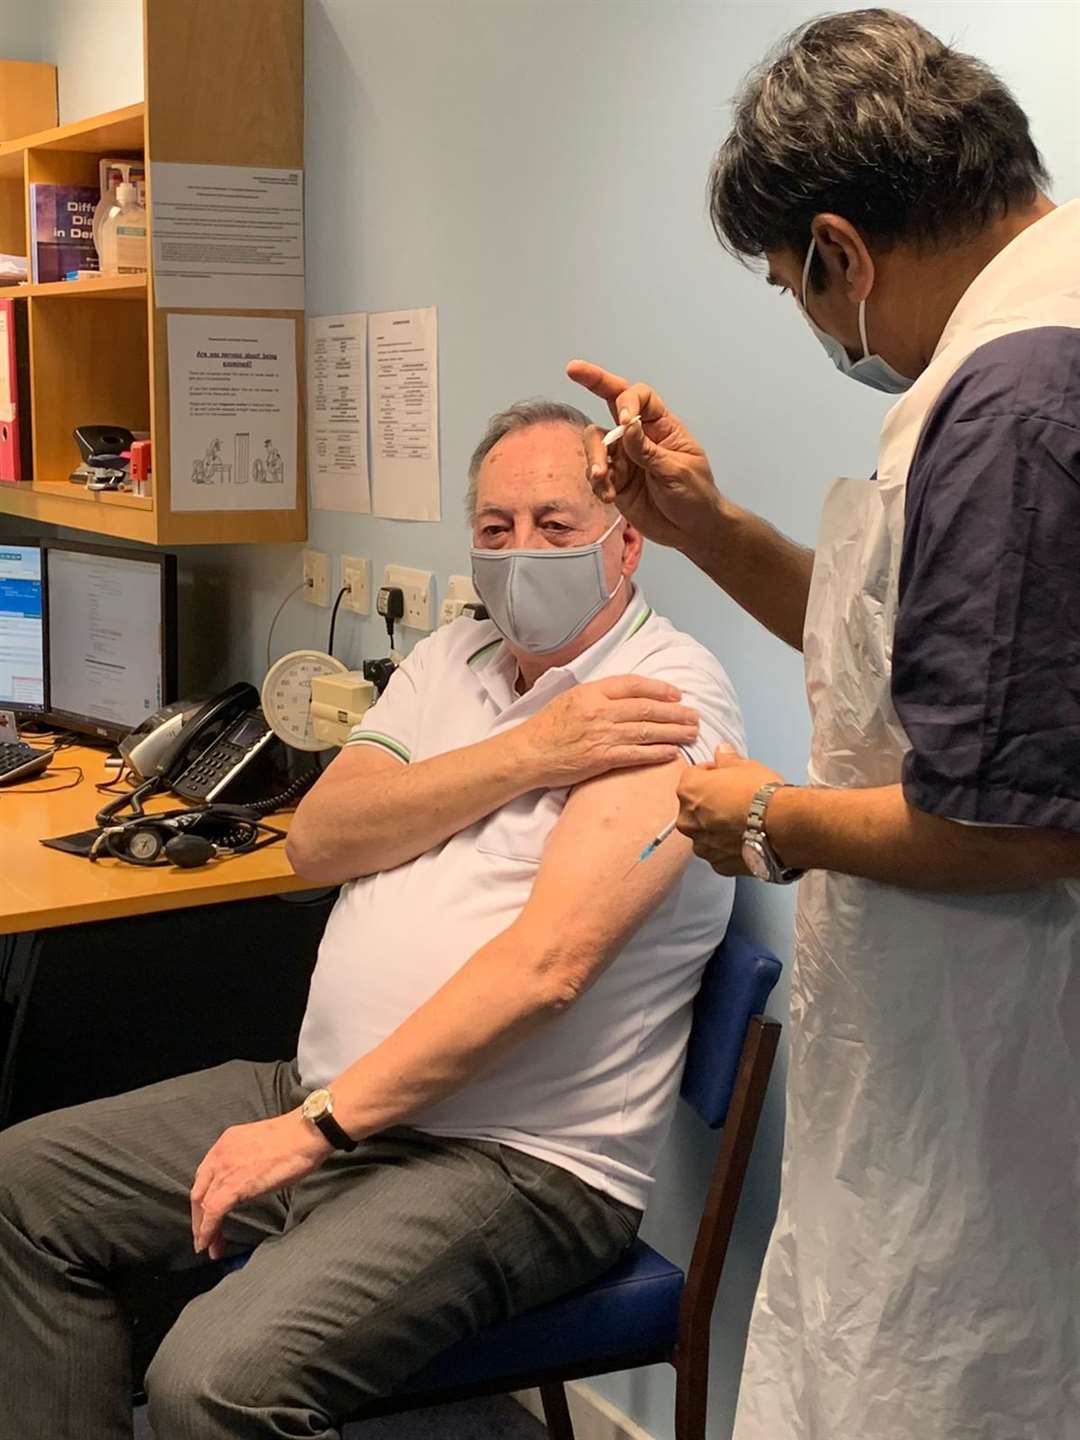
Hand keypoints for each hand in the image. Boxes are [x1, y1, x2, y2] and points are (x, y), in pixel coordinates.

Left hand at [191, 1111, 330, 1259]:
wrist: (306, 1134)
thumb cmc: (296, 1139)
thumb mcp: (260, 1144)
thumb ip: (248, 1159)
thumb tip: (251, 1178)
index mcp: (226, 1143)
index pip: (205, 1176)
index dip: (204, 1198)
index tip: (209, 1214)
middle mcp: (220, 1154)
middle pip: (199, 1192)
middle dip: (199, 1218)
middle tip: (205, 1236)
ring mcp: (225, 1169)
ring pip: (204, 1205)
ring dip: (203, 1229)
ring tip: (210, 1246)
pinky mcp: (234, 1185)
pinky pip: (214, 1212)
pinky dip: (208, 1231)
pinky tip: (210, 1243)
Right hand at [516, 675, 698, 787]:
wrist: (528, 753)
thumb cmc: (546, 726)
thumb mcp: (570, 698)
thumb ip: (598, 694)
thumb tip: (627, 694)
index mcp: (592, 692)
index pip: (634, 685)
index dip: (659, 689)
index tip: (677, 694)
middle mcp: (600, 711)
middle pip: (647, 709)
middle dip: (675, 712)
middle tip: (694, 716)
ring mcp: (602, 735)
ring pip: (647, 731)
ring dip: (673, 732)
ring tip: (691, 734)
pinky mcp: (602, 759)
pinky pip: (637, 754)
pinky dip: (657, 753)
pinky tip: (672, 753)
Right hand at [566, 359, 723, 552]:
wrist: (692, 531)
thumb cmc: (696, 496)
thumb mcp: (677, 471)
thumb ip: (649, 450)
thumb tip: (627, 425)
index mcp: (662, 426)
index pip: (640, 397)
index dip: (628, 400)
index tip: (626, 419)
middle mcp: (639, 436)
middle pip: (611, 401)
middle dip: (592, 382)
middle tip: (573, 369)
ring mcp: (625, 458)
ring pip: (596, 442)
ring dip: (595, 458)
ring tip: (602, 480)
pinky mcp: (615, 481)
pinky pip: (596, 473)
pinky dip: (598, 484)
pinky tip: (610, 497)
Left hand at [677, 747, 783, 875]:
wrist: (782, 827)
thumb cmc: (762, 794)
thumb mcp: (746, 766)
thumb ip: (727, 759)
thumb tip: (722, 752)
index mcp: (689, 790)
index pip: (692, 775)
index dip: (711, 773)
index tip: (725, 776)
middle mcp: (688, 820)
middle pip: (695, 807)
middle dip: (710, 803)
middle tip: (735, 800)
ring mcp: (702, 845)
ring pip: (705, 833)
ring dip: (717, 827)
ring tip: (743, 822)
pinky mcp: (718, 865)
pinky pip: (719, 853)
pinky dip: (728, 847)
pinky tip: (746, 839)